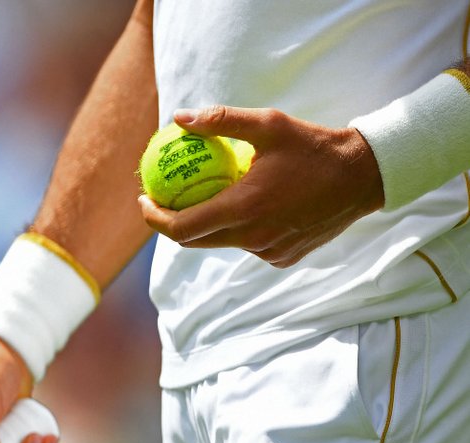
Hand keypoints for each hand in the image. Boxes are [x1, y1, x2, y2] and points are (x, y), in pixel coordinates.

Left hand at [138, 106, 384, 267]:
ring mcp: (269, 253)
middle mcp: (253, 238)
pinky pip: (247, 245)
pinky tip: (240, 206)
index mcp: (244, 210)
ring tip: (200, 196)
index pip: (181, 228)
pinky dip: (237, 229)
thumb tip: (179, 118)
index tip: (144, 200)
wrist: (364, 178)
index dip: (154, 219)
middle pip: (194, 242)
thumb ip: (221, 121)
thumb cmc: (314, 146)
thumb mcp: (268, 124)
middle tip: (161, 198)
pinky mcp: (282, 258)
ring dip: (206, 225)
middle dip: (170, 223)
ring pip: (221, 243)